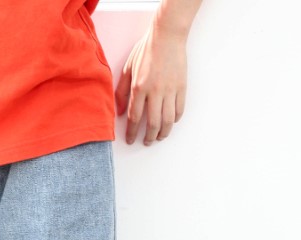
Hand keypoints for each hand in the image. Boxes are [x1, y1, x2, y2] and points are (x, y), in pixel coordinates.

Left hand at [114, 20, 186, 145]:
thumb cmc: (146, 50)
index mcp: (139, 87)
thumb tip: (119, 113)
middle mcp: (155, 91)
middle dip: (149, 138)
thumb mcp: (127, 69)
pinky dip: (174, 120)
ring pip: (167, 121)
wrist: (167, 35)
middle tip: (146, 142)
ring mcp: (170, 89)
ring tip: (159, 137)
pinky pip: (179, 110)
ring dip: (163, 133)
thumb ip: (121, 91)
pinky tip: (170, 123)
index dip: (132, 133)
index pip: (134, 118)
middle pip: (152, 124)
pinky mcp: (182, 86)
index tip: (130, 140)